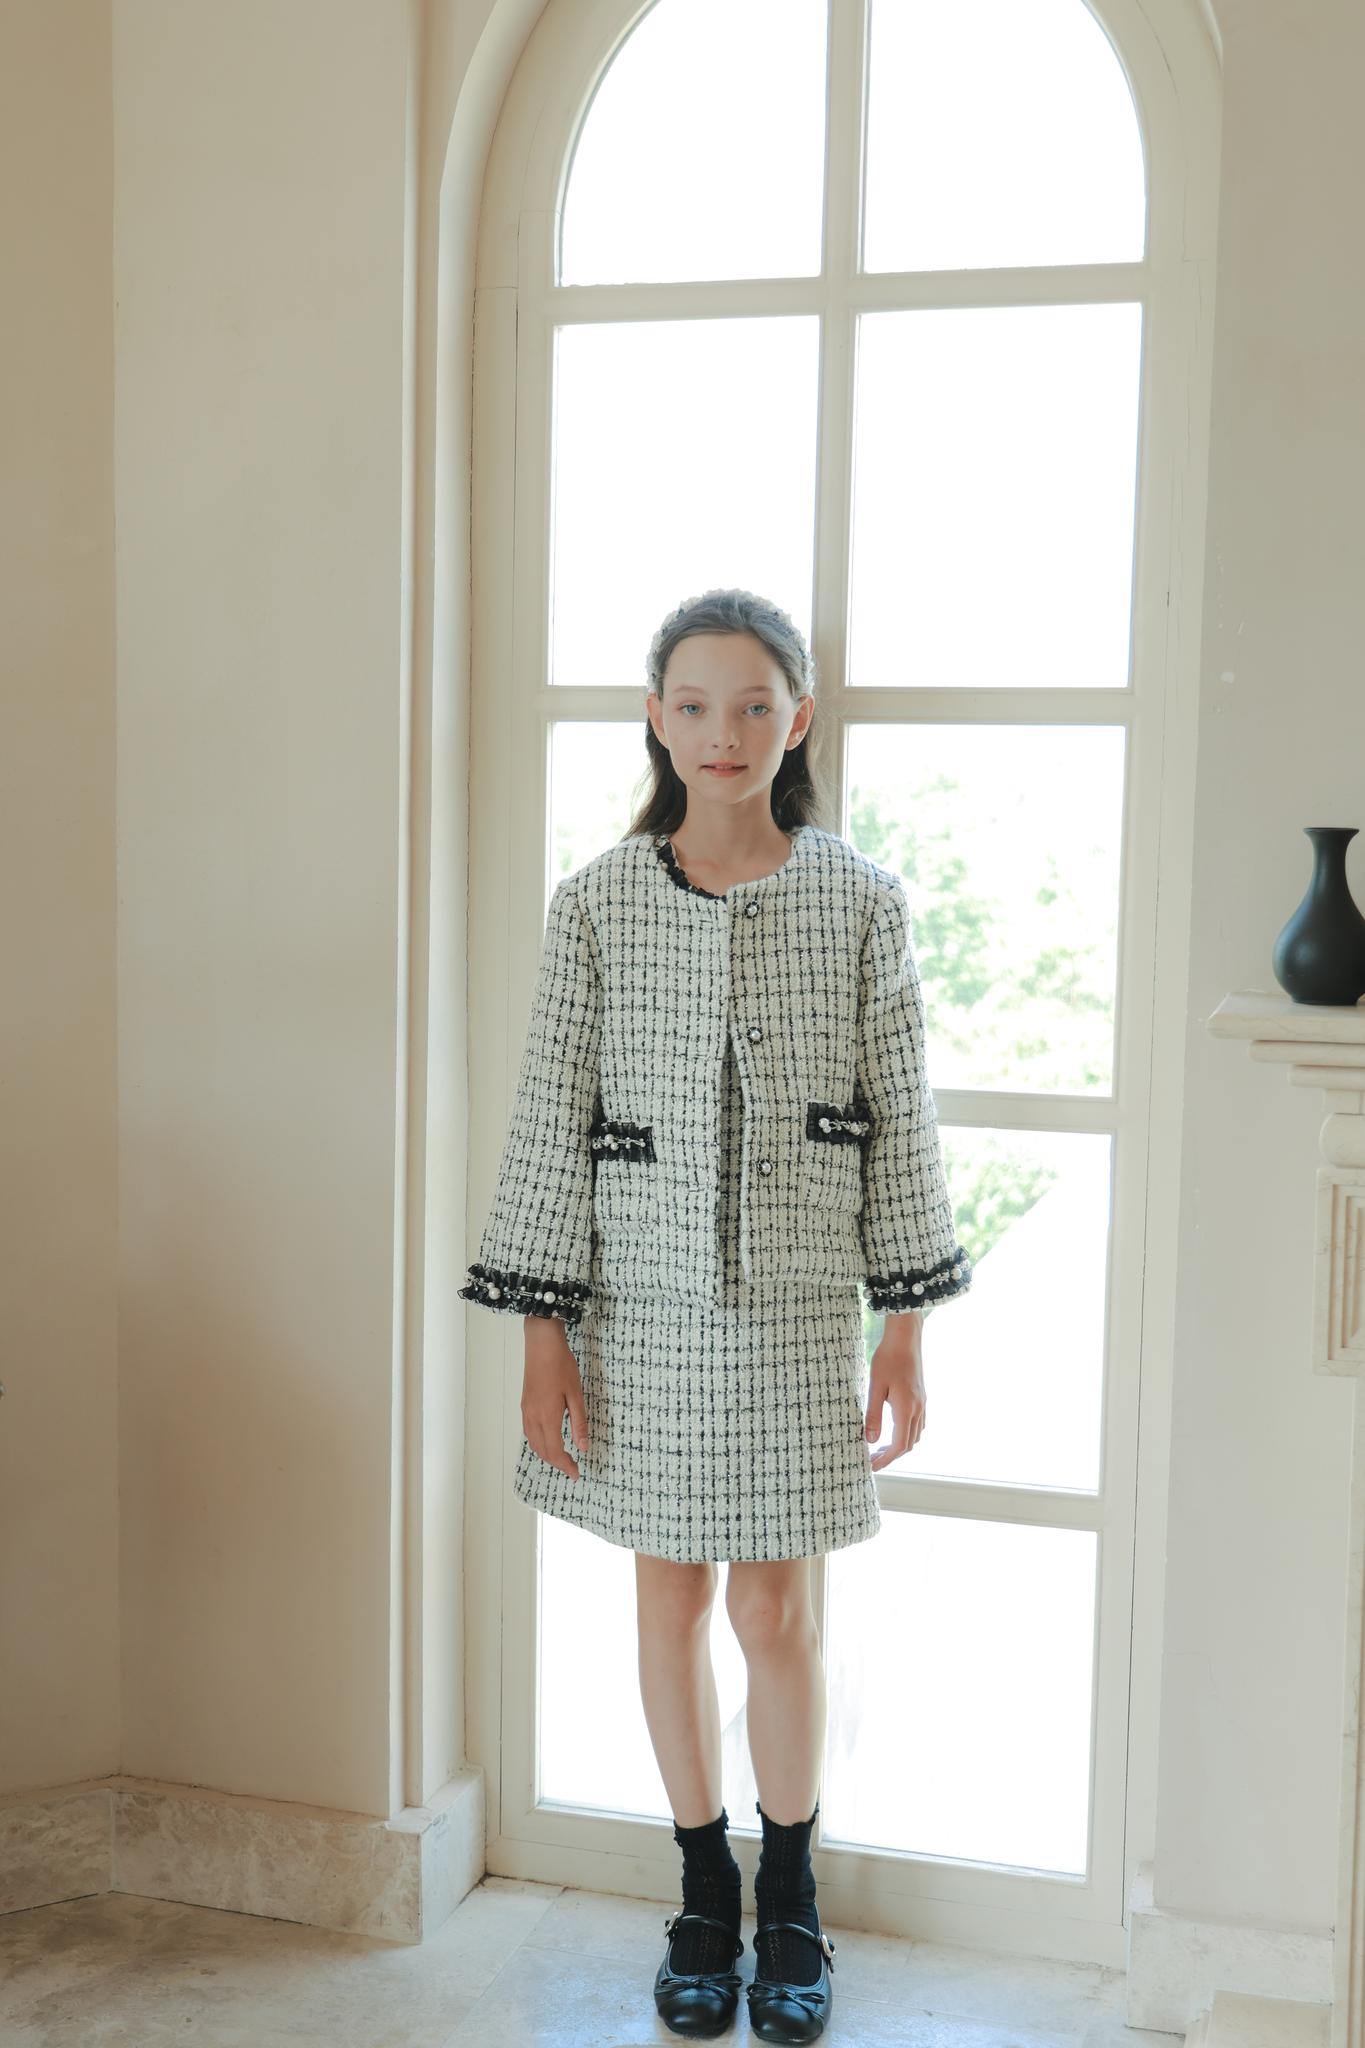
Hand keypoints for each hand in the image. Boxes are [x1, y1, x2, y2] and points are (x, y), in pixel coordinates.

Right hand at [522, 1317, 588, 1482]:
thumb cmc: (561, 1366)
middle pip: (542, 1451)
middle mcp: (533, 1417)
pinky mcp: (525, 1404)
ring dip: (547, 1454)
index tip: (576, 1474)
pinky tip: (548, 1440)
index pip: (555, 1451)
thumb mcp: (576, 1394)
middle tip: (572, 1468)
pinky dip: (539, 1443)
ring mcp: (526, 1411)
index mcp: (547, 1417)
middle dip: (557, 1463)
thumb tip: (583, 1446)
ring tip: (562, 1458)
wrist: (541, 1344)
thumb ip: (579, 1422)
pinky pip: (529, 1432)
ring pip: (534, 1443)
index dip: (566, 1465)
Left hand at [865, 1311, 925, 1471]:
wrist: (905, 1337)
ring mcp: (922, 1403)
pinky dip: (906, 1433)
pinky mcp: (921, 1397)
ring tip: (880, 1447)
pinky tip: (893, 1429)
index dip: (886, 1459)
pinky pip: (918, 1424)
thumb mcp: (875, 1386)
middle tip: (872, 1459)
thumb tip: (870, 1440)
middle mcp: (918, 1409)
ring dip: (900, 1445)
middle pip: (908, 1444)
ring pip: (915, 1435)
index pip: (899, 1445)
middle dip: (891, 1455)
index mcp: (906, 1408)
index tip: (872, 1466)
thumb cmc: (887, 1358)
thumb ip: (873, 1415)